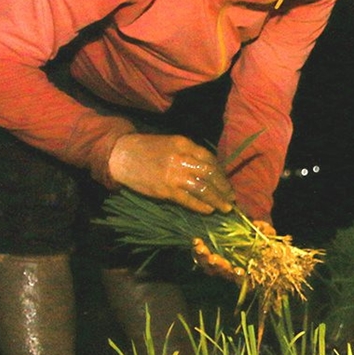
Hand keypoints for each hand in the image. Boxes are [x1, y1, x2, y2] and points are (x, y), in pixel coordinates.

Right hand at [107, 134, 235, 213]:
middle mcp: (181, 158)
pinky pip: (188, 200)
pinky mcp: (165, 190)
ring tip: (225, 208)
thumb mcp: (171, 143)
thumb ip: (189, 154)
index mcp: (184, 144)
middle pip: (210, 174)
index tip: (226, 183)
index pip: (210, 159)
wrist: (122, 155)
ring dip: (217, 200)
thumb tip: (208, 170)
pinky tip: (208, 210)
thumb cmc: (147, 149)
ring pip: (202, 188)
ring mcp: (173, 174)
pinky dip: (200, 206)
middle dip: (223, 187)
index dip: (221, 173)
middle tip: (231, 198)